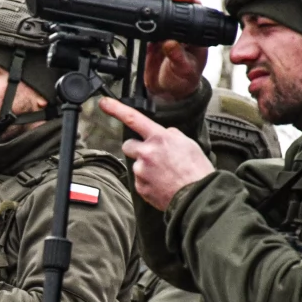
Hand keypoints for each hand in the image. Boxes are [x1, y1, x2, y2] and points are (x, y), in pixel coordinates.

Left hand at [98, 98, 213, 209]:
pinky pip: (140, 180)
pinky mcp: (140, 187)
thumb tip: (164, 134)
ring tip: (165, 174)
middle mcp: (146, 153)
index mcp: (159, 138)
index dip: (116, 109)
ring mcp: (141, 171)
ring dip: (146, 167)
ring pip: (136, 164)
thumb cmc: (196, 171)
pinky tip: (163, 184)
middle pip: (128, 145)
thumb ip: (171, 135)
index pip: (133, 118)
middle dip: (137, 148)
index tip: (104, 103)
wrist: (198, 197)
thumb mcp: (188, 144)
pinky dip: (148, 182)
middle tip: (153, 156)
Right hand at [146, 0, 209, 101]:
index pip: (196, 8)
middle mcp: (184, 29)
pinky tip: (143, 10)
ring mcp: (169, 30)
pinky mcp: (154, 35)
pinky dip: (147, 13)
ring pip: (167, 6)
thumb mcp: (184, 71)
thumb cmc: (183, 81)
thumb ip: (178, 57)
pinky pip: (151, 19)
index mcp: (196, 34)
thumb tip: (170, 43)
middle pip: (184, 1)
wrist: (167, 92)